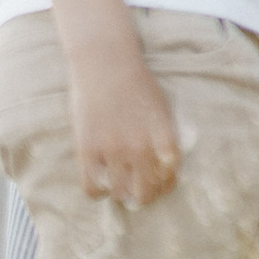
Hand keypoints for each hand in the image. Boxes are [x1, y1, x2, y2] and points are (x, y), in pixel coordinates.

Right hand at [69, 43, 181, 206]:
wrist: (106, 63)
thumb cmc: (136, 82)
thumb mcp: (162, 108)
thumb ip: (165, 136)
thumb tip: (167, 164)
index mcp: (163, 136)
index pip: (170, 175)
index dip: (167, 185)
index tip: (162, 183)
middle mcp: (140, 147)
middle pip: (146, 192)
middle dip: (146, 196)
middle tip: (140, 191)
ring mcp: (112, 150)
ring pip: (120, 193)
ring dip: (122, 195)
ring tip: (120, 188)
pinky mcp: (88, 150)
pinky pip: (92, 187)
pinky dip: (98, 192)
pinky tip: (101, 184)